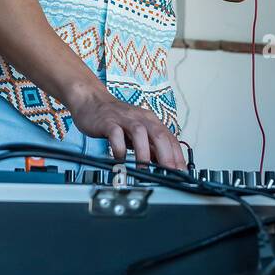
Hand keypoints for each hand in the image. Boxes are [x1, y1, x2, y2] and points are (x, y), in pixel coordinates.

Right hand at [68, 89, 185, 169]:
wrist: (92, 101)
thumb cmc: (116, 118)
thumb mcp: (137, 131)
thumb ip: (150, 146)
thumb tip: (163, 164)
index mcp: (150, 121)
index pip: (170, 138)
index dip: (177, 156)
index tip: (181, 172)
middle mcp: (140, 118)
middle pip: (159, 135)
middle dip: (166, 155)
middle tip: (169, 172)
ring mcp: (124, 119)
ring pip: (140, 133)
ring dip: (144, 153)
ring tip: (144, 169)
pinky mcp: (108, 122)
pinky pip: (116, 135)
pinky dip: (119, 149)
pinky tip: (120, 159)